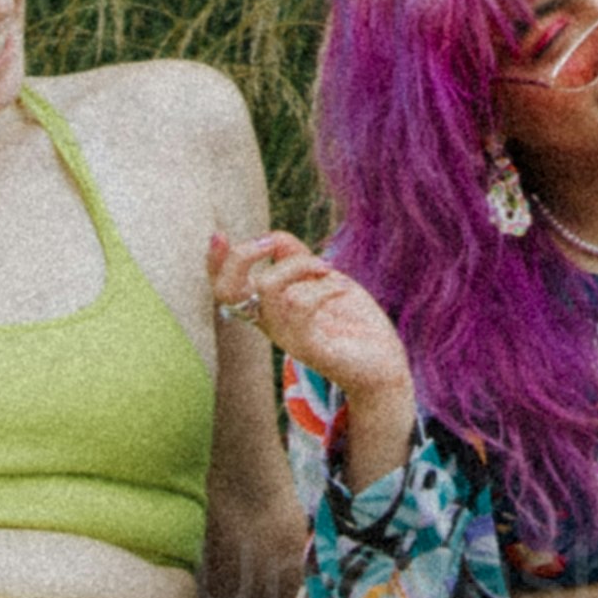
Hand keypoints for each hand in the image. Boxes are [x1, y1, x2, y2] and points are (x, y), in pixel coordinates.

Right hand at [210, 222, 418, 427]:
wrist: (383, 363)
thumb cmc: (351, 321)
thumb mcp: (321, 279)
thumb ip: (295, 257)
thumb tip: (273, 236)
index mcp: (268, 308)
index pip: (224, 287)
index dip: (214, 262)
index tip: (219, 234)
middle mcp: (270, 325)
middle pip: (227, 292)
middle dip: (241, 257)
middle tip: (269, 243)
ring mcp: (286, 339)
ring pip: (269, 288)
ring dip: (301, 265)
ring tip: (327, 268)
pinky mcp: (309, 349)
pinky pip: (301, 307)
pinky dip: (323, 286)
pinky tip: (341, 288)